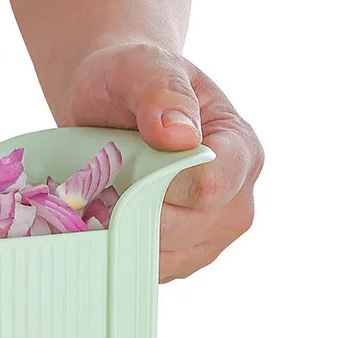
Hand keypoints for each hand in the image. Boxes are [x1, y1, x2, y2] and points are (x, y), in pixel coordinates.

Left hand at [65, 43, 263, 281]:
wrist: (112, 102)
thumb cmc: (129, 80)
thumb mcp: (140, 66)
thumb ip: (160, 91)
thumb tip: (178, 134)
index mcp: (242, 151)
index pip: (208, 190)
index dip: (158, 188)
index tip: (119, 173)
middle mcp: (236, 200)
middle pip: (183, 232)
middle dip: (131, 214)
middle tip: (97, 187)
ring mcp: (209, 236)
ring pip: (161, 258)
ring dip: (119, 236)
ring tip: (99, 201)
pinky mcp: (181, 258)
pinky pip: (146, 271)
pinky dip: (117, 253)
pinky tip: (102, 224)